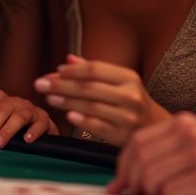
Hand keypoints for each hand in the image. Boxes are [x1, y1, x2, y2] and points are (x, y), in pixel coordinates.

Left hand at [0, 89, 58, 148]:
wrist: (37, 127)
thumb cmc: (9, 123)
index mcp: (0, 100)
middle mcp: (16, 102)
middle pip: (3, 108)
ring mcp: (31, 111)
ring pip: (20, 117)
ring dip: (9, 130)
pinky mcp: (45, 121)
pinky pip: (41, 124)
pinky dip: (34, 132)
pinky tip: (27, 140)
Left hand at [34, 54, 166, 144]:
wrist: (155, 127)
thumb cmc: (131, 100)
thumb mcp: (119, 82)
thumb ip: (94, 71)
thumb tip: (68, 59)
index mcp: (128, 77)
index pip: (95, 69)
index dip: (72, 70)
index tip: (55, 71)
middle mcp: (130, 95)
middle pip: (89, 87)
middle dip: (61, 85)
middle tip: (40, 84)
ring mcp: (128, 117)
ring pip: (91, 106)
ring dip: (67, 101)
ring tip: (49, 98)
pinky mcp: (123, 135)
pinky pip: (99, 127)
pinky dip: (82, 120)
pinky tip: (68, 115)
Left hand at [109, 112, 195, 194]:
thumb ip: (169, 151)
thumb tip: (130, 175)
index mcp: (184, 123)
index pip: (137, 141)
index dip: (124, 165)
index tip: (120, 183)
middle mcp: (189, 133)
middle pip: (140, 160)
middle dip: (133, 184)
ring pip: (151, 178)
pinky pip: (170, 194)